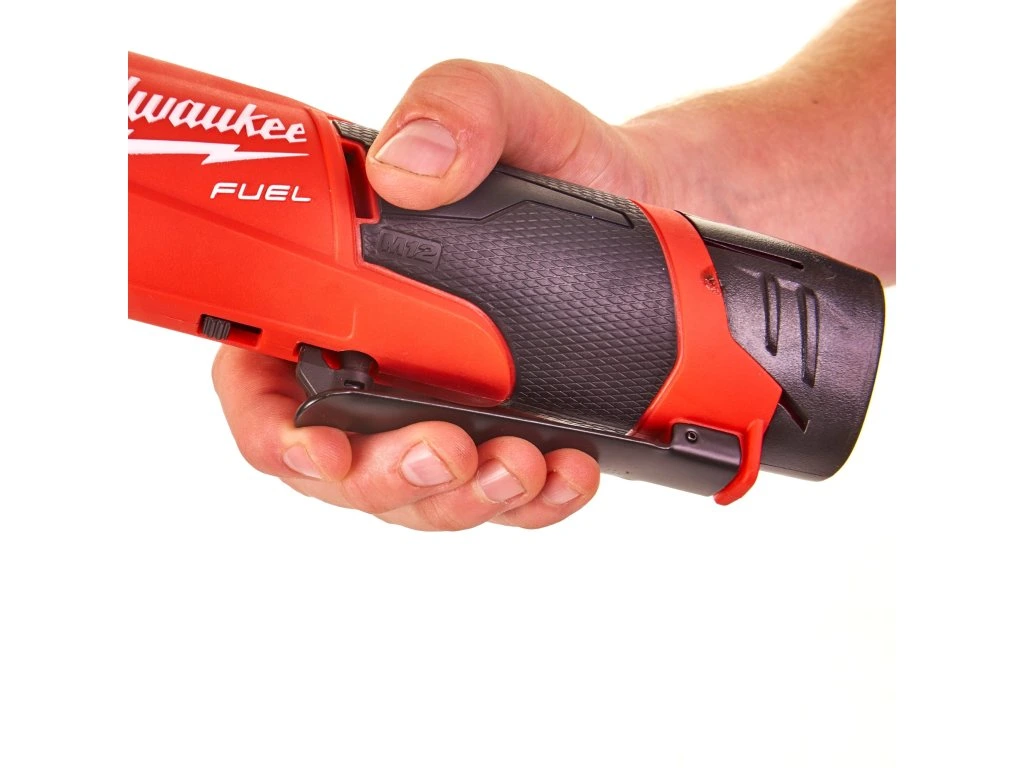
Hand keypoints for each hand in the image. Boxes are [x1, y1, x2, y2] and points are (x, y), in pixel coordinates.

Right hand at [212, 60, 657, 530]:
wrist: (653, 198)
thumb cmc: (566, 159)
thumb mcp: (515, 109)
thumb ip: (456, 109)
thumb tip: (407, 171)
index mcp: (345, 288)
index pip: (262, 375)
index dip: (272, 428)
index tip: (320, 446)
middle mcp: (383, 360)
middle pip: (340, 464)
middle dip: (385, 478)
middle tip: (444, 452)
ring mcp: (445, 410)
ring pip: (420, 496)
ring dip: (461, 499)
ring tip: (517, 464)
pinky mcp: (513, 437)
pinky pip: (503, 501)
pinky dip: (534, 503)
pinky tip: (567, 471)